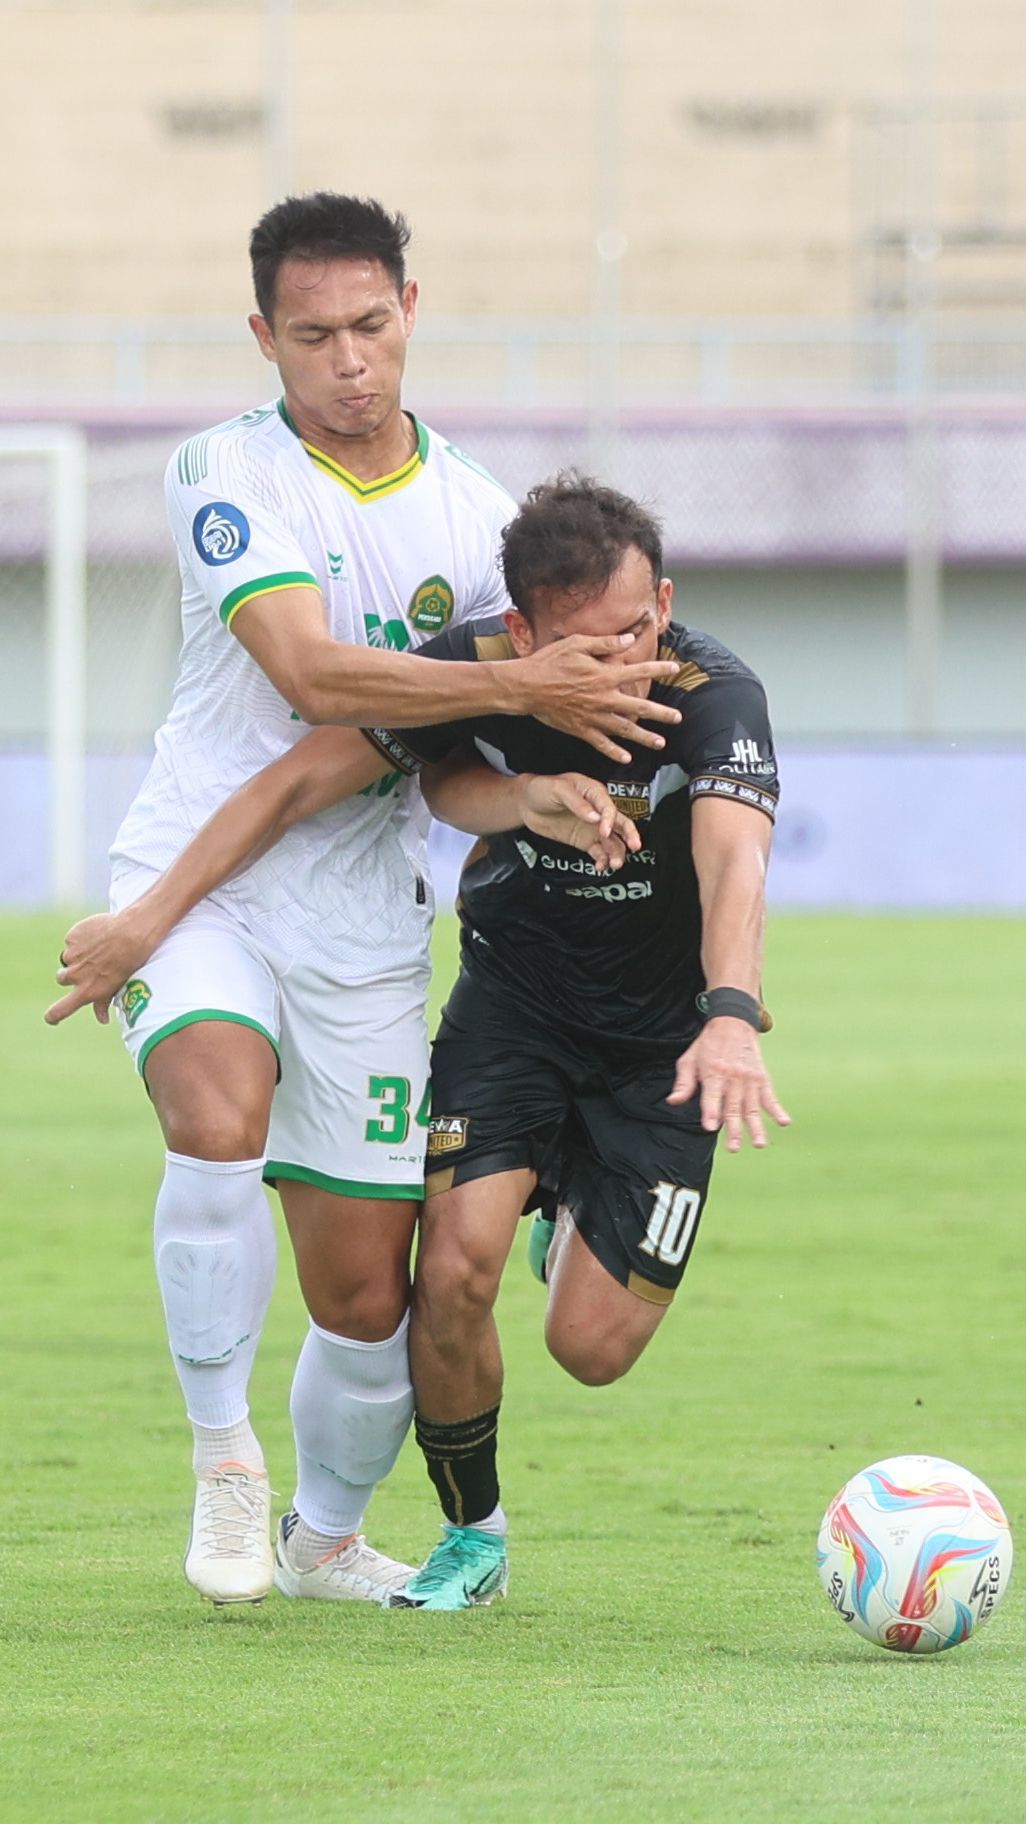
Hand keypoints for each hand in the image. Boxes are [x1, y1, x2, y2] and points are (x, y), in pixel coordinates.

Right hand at [44, 910, 155, 1025]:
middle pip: (62, 978)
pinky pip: (73, 940)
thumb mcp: (117, 986)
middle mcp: (75, 975)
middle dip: (70, 974)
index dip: (53, 1016)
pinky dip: (82, 938)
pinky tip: (99, 935)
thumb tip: (102, 1019)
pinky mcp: (71, 938)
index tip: (51, 1018)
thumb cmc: (129, 963)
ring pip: (68, 957)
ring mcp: (71, 956)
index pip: (60, 1010)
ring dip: (78, 955)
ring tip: (100, 948)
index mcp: (86, 991)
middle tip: (89, 966)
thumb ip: (103, 1003)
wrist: (133, 933)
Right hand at [510, 634, 682, 764]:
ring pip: (624, 730)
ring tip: (660, 743)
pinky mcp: (580, 729)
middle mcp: (603, 699)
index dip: (659, 668)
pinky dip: (614, 752)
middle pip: (639, 708)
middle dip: (661, 714)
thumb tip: (629, 640)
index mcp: (605, 676)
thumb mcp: (578, 644)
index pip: (639, 671)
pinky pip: (601, 744)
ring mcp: (593, 717)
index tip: (674, 668)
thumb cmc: (550, 661)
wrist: (526, 687)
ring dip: (644, 737)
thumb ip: (605, 643)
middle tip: (678, 718)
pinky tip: (626, 758)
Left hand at [517, 773, 642, 871]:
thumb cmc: (542, 788)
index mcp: (594, 793)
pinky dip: (602, 860)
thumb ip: (577, 803)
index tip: (604, 832)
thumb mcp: (558, 789)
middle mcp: (598, 811)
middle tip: (635, 847)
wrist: (526, 804)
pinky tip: (601, 866)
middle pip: (621, 824)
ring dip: (617, 853)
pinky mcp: (584, 841)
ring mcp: (592, 828)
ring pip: (612, 841)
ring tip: (615, 864)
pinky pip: (599, 852)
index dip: (610, 820)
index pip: (609, 807)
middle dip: (629, 836)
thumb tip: (594, 817)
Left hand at [667, 1017, 790, 1152]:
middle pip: (733, 1107)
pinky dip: (777, 1110)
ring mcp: (749, 1079)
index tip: (711, 1127)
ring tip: (758, 1144)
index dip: (711, 1112)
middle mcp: (733, 1077)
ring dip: (756, 1127)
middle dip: (734, 1129)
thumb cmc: (708, 1045)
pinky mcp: (761, 1078)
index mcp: (713, 1073)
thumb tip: (673, 1102)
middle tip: (733, 1148)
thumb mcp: (689, 1059)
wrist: (733, 1023)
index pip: (712, 1097)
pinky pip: (770, 1097)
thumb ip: (683, 1083)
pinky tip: (784, 1122)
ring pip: (752, 1107)